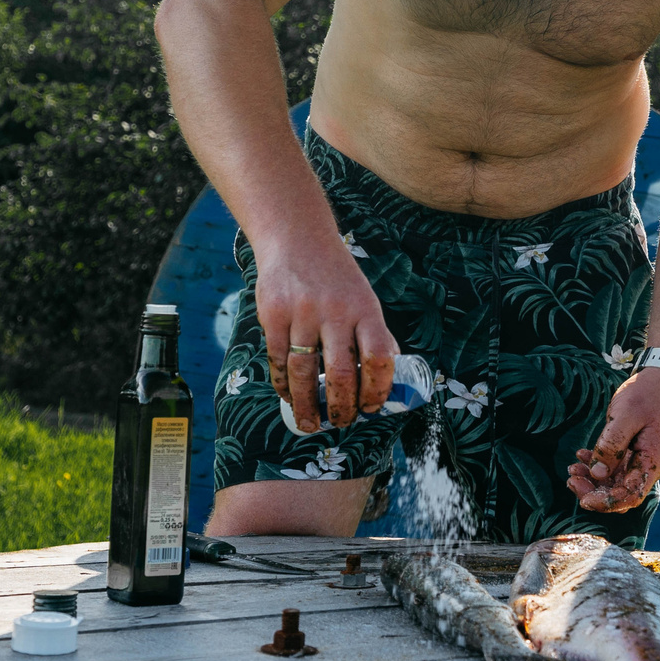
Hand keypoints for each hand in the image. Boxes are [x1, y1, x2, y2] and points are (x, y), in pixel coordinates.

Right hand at [255, 233, 397, 433]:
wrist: (296, 237)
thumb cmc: (336, 277)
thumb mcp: (364, 298)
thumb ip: (373, 335)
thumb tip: (386, 380)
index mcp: (365, 309)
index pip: (379, 357)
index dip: (378, 390)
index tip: (372, 409)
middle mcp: (335, 311)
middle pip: (341, 373)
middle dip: (342, 408)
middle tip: (341, 423)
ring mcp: (302, 313)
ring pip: (305, 373)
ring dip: (307, 406)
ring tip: (310, 423)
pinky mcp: (273, 314)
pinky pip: (278, 360)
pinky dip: (283, 385)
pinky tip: (289, 396)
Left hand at [567, 366, 659, 511]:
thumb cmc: (649, 393)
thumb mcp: (626, 415)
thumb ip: (611, 445)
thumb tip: (598, 473)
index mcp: (653, 461)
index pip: (630, 496)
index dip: (606, 502)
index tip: (583, 499)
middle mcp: (650, 465)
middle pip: (621, 492)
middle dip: (595, 491)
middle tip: (571, 479)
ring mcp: (644, 458)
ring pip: (617, 480)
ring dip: (594, 478)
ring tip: (572, 468)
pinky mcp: (637, 450)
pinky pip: (616, 466)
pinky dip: (598, 464)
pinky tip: (581, 456)